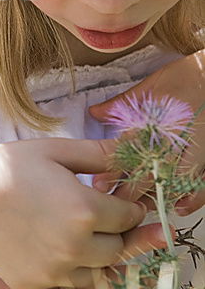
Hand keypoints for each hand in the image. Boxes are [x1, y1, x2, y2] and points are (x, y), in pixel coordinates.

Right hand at [0, 138, 162, 288]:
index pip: (131, 216)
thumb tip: (136, 146)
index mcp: (85, 209)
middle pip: (119, 248)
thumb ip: (99, 153)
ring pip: (98, 274)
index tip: (118, 200)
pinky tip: (62, 266)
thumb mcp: (54, 151)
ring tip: (74, 237)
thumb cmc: (6, 168)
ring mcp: (55, 272)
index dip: (129, 206)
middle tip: (96, 218)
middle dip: (115, 233)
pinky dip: (72, 288)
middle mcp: (75, 246)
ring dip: (95, 259)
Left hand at [89, 49, 204, 214]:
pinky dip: (193, 196)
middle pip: (148, 173)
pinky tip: (181, 206)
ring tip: (138, 211)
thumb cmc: (186, 77)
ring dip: (156, 197)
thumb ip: (123, 104)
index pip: (129, 152)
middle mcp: (174, 140)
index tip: (99, 183)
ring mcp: (195, 150)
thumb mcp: (152, 86)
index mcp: (156, 122)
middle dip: (129, 191)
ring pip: (173, 182)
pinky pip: (202, 182)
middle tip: (112, 205)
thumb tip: (95, 113)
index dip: (113, 170)